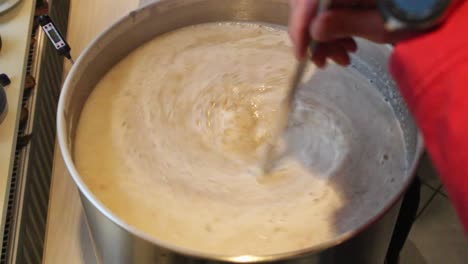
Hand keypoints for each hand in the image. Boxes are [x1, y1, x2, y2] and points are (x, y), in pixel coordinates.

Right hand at [288, 0, 414, 66]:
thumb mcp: (381, 23)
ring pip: (317, 10)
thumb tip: (313, 30)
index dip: (300, 27)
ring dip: (324, 37)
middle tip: (324, 62)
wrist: (434, 5)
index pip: (308, 1)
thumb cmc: (416, 13)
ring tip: (343, 58)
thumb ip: (345, 23)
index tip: (302, 55)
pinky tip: (348, 46)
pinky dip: (334, 30)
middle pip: (308, 5)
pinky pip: (330, 10)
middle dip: (313, 36)